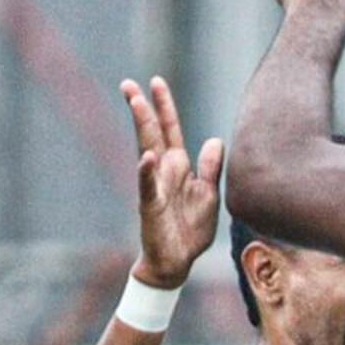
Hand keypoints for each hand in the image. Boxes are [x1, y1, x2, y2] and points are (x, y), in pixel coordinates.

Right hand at [120, 77, 222, 285]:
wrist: (177, 262)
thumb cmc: (191, 230)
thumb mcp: (209, 195)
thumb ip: (211, 168)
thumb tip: (215, 139)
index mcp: (178, 166)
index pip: (170, 130)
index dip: (164, 107)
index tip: (155, 82)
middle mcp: (164, 172)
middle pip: (152, 133)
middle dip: (143, 108)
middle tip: (128, 84)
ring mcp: (155, 187)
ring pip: (147, 150)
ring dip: (142, 127)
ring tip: (135, 102)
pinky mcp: (151, 207)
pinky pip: (148, 187)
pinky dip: (147, 173)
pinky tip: (147, 158)